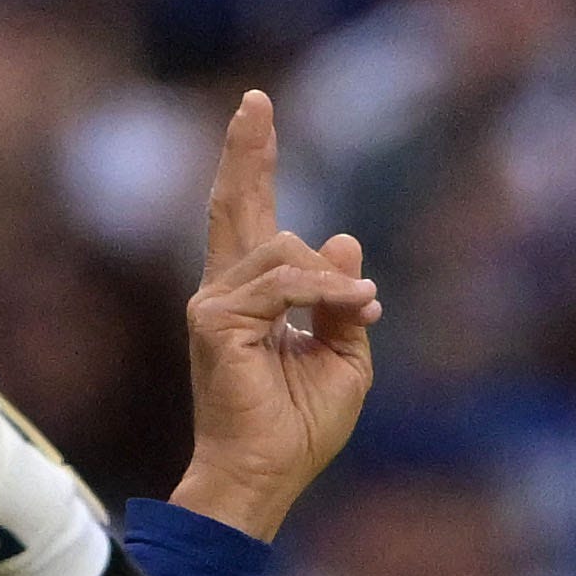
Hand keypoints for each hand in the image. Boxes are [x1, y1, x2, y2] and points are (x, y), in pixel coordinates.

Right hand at [166, 89, 382, 541]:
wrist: (266, 475)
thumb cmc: (299, 429)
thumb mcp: (342, 357)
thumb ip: (340, 301)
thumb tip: (343, 238)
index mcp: (250, 298)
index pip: (247, 218)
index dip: (251, 165)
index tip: (257, 114)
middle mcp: (223, 292)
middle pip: (235, 205)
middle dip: (248, 152)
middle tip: (256, 99)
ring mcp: (214, 303)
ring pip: (284, 249)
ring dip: (333, 279)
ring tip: (361, 309)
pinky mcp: (215, 320)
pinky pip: (283, 282)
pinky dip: (323, 292)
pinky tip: (354, 307)